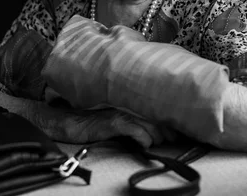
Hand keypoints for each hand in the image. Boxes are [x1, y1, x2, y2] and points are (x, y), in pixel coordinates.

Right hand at [60, 108, 176, 147]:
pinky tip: (144, 144)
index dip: (166, 119)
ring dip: (157, 136)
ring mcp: (121, 113)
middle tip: (172, 139)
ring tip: (157, 142)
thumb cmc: (94, 121)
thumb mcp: (116, 116)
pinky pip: (136, 131)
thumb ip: (132, 117)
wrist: (72, 122)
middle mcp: (127, 104)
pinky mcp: (114, 123)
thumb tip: (151, 127)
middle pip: (155, 115)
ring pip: (149, 124)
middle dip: (166, 129)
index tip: (174, 130)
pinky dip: (144, 139)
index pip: (153, 107)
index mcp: (128, 101)